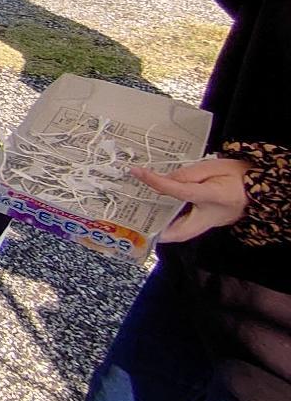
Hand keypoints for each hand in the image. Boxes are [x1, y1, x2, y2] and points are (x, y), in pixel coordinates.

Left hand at [135, 156, 251, 242]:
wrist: (263, 186)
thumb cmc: (239, 174)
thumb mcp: (214, 166)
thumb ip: (187, 174)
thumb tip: (163, 182)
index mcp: (216, 196)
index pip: (181, 191)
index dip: (158, 182)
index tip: (138, 173)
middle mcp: (213, 216)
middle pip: (181, 232)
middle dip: (158, 231)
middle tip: (137, 221)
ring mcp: (213, 224)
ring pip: (183, 234)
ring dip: (163, 229)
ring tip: (142, 217)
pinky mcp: (211, 224)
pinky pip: (188, 228)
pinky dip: (172, 224)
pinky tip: (159, 214)